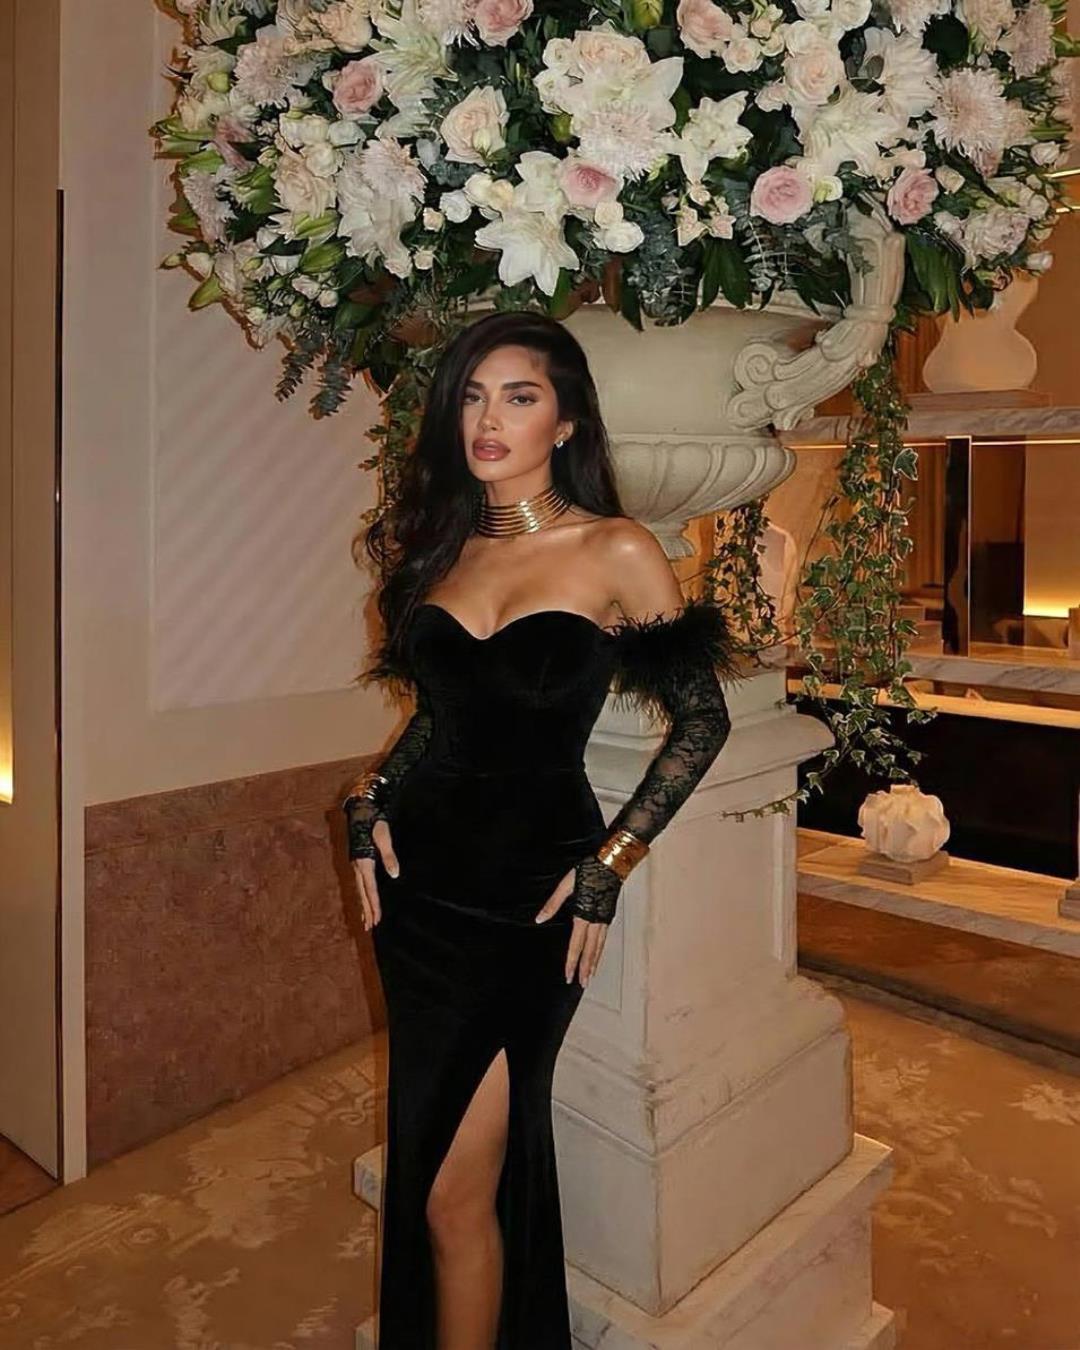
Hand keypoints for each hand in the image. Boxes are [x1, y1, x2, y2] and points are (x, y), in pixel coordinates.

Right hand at [348, 810, 399, 931]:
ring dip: (363, 905)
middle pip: (362, 893)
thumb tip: (395, 874)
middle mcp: (357, 866)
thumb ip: (389, 857)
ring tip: (366, 920)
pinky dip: (361, 894)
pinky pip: (359, 883)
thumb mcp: (384, 838)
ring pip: (359, 890)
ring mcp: (355, 864)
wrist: (361, 810)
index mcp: (363, 863)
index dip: (374, 905)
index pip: (370, 889)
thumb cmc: (374, 823)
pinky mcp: (357, 861)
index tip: (377, 919)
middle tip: (370, 927)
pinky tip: (364, 899)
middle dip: (367, 910)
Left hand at [534, 864, 610, 988]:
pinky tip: (597, 955)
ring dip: (594, 962)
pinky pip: (603, 939)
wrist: (612, 864)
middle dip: (585, 969)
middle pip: (590, 951)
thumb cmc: (589, 871)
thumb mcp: (566, 885)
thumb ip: (552, 904)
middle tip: (582, 984)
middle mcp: (595, 922)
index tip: (568, 976)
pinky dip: (599, 951)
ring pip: (599, 947)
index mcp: (583, 916)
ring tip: (590, 975)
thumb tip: (539, 919)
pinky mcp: (608, 917)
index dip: (571, 962)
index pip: (576, 946)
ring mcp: (604, 920)